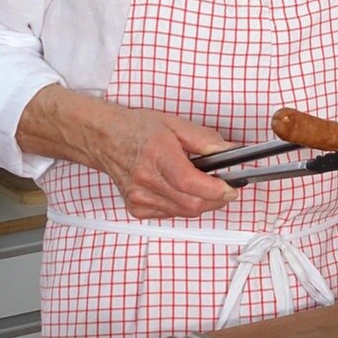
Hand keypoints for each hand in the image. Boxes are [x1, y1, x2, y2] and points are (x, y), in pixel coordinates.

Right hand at [97, 107, 238, 219]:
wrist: (106, 140)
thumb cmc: (137, 129)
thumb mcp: (175, 124)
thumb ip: (204, 139)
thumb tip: (229, 151)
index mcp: (156, 154)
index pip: (189, 182)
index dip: (215, 189)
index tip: (232, 187)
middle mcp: (145, 180)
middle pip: (190, 203)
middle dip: (215, 200)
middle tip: (226, 189)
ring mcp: (139, 197)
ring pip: (183, 212)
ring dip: (202, 203)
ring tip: (206, 186)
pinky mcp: (137, 208)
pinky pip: (171, 213)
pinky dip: (184, 205)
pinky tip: (182, 191)